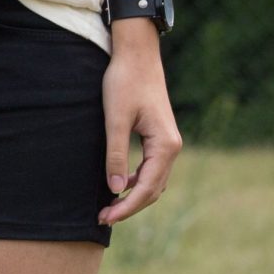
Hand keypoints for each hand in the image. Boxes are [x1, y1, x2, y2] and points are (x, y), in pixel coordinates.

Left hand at [99, 24, 180, 224]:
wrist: (137, 55)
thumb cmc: (124, 82)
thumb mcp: (114, 119)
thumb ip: (115, 154)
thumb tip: (114, 189)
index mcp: (166, 146)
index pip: (146, 188)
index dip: (126, 207)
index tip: (105, 218)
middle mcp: (172, 147)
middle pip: (153, 190)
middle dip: (129, 206)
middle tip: (102, 218)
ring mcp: (169, 143)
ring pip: (154, 181)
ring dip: (133, 195)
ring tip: (108, 206)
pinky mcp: (160, 137)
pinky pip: (152, 168)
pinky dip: (137, 180)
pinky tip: (118, 183)